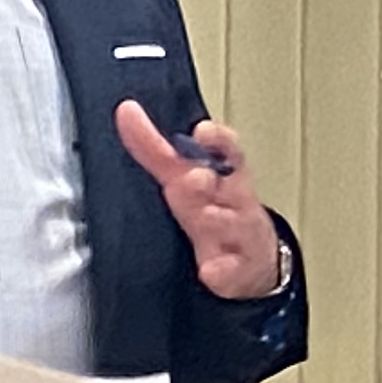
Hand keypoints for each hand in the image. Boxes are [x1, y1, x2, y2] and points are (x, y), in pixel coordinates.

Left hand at [111, 101, 283, 298]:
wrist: (255, 258)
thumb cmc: (218, 209)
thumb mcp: (187, 176)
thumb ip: (154, 148)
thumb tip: (125, 111)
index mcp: (222, 174)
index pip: (223, 149)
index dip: (216, 139)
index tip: (203, 131)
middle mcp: (232, 200)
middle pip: (221, 187)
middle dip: (206, 182)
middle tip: (195, 178)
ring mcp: (238, 234)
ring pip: (230, 224)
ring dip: (217, 220)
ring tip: (205, 217)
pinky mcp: (240, 269)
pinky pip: (233, 270)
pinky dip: (223, 271)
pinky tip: (211, 271)